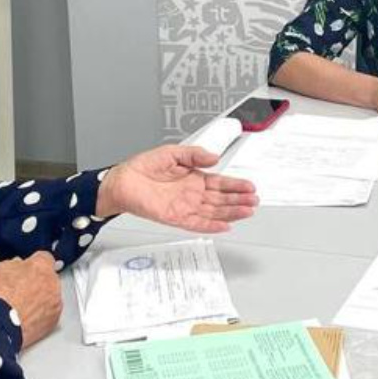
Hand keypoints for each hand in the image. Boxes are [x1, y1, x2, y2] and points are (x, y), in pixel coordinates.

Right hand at [0, 251, 61, 349]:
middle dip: (37, 282)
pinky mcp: (53, 320)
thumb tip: (14, 266)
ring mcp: (55, 302)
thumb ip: (12, 264)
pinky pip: (49, 313)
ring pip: (50, 296)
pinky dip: (40, 315)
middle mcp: (53, 282)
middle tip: (20, 290)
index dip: (33, 263)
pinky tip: (25, 317)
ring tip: (21, 306)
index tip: (28, 268)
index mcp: (41, 265)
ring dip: (40, 299)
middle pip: (48, 278)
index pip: (44, 257)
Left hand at [99, 145, 257, 232]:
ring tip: (247, 211)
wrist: (123, 181)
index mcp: (194, 178)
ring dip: (231, 213)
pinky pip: (198, 224)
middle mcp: (192, 194)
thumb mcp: (173, 152)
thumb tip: (214, 158)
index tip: (249, 186)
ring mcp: (186, 207)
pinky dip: (212, 226)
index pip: (220, 183)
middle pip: (221, 199)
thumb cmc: (143, 168)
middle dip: (239, 200)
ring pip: (214, 212)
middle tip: (254, 201)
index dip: (236, 185)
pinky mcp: (176, 217)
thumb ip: (194, 155)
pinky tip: (225, 226)